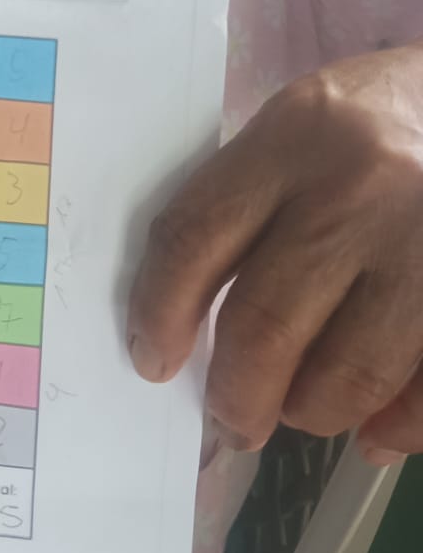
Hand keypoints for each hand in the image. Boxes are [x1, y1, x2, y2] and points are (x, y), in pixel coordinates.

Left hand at [128, 42, 422, 465]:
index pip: (195, 237)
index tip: (153, 358)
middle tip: (233, 418)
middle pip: (265, 322)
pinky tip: (377, 436)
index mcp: (294, 138)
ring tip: (303, 410)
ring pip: (348, 372)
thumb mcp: (307, 123)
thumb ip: (254, 199)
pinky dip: (398, 429)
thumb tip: (196, 313)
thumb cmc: (388, 116)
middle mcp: (358, 189)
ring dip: (313, 411)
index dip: (160, 311)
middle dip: (237, 393)